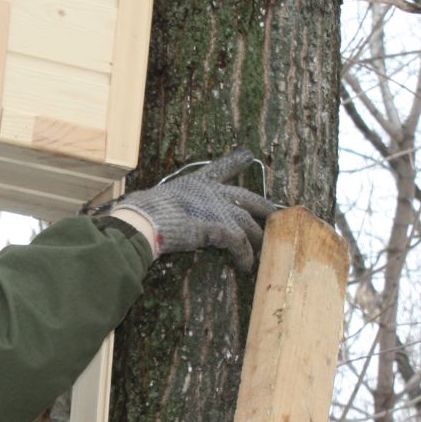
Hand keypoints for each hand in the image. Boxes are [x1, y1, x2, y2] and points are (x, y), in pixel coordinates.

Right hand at [106, 150, 276, 268]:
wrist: (144, 220)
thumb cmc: (144, 210)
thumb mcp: (160, 200)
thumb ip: (171, 205)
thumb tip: (155, 211)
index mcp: (197, 181)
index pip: (221, 168)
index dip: (235, 161)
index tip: (248, 155)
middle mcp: (213, 192)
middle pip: (248, 198)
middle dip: (264, 207)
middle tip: (276, 213)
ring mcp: (219, 210)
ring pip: (249, 224)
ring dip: (257, 239)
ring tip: (264, 250)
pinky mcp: (220, 229)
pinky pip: (240, 245)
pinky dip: (245, 256)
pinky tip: (246, 266)